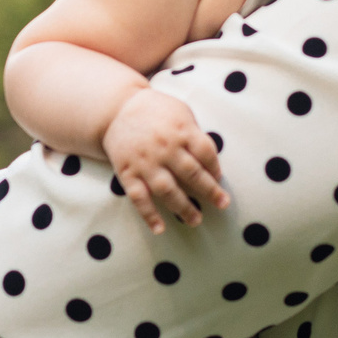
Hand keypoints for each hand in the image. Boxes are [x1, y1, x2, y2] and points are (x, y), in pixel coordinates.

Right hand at [102, 90, 227, 233]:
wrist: (116, 109)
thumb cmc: (155, 111)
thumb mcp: (180, 112)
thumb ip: (195, 134)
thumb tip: (211, 161)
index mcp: (181, 130)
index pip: (206, 152)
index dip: (215, 168)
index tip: (218, 178)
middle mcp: (165, 147)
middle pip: (192, 173)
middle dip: (210, 191)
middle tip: (222, 204)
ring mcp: (145, 162)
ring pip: (167, 189)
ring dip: (183, 207)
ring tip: (196, 220)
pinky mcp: (127, 173)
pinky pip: (139, 197)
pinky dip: (149, 214)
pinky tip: (160, 228)